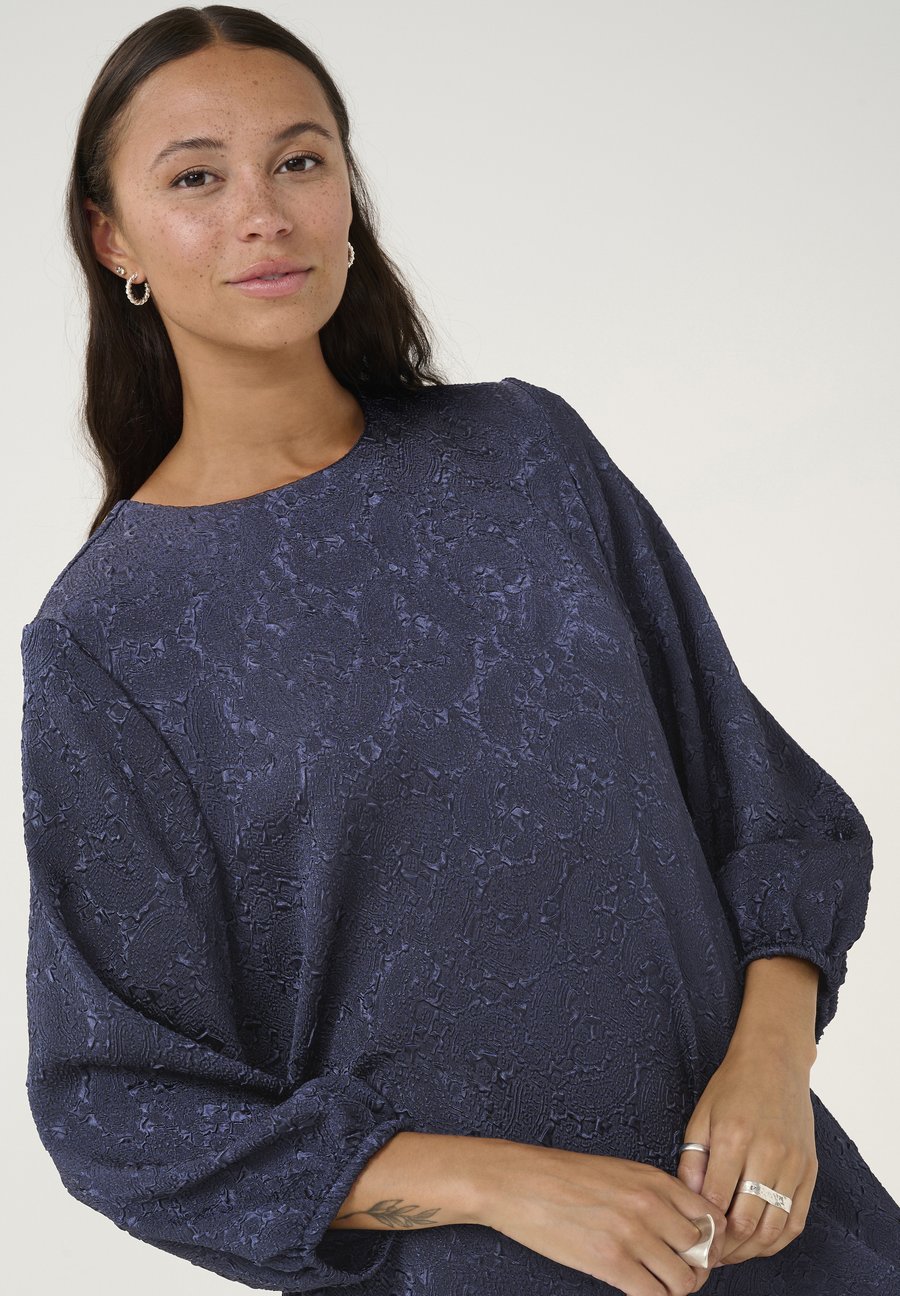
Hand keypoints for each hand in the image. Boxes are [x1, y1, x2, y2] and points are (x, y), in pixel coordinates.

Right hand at [476, 1139, 728, 1294]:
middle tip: (679, 1274)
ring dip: (676, 1289)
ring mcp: (631, 1234)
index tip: (701, 1252)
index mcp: (652, 1179)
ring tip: (659, 1286)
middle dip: (696, 1269)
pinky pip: (653, 1295)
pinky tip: (640, 1291)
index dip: (713, 1241)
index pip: (711, 1216)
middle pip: (703, 1251)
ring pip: (684, 1280)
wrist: (518, 1182)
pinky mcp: (610, 1262)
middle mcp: (649, 1205)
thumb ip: (652, 1194)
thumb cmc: (561, 1176)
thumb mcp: (617, 1171)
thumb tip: (680, 1225)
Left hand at [676, 1037, 817, 1267]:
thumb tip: (690, 1203)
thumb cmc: (733, 1086)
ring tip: (731, 1253)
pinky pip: (797, 1219)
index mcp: (733, 1137)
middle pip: (747, 1222)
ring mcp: (793, 1163)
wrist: (774, 1061)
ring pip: (774, 1228)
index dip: (705, 1229)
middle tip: (710, 1256)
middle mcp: (767, 1152)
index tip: (694, 1241)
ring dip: (751, 1250)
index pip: (717, 1202)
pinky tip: (760, 1243)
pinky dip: (778, 1241)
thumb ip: (693, 1162)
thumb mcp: (701, 1117)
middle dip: (725, 1247)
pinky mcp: (809, 1169)